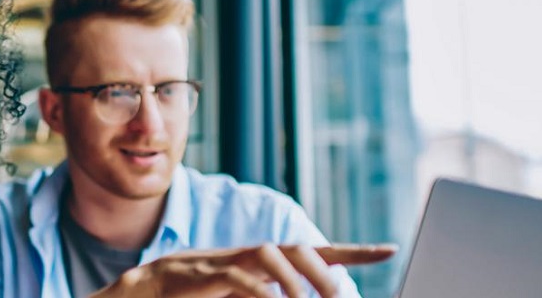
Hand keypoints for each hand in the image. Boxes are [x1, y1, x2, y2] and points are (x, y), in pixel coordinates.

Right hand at [93, 244, 395, 297]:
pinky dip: (262, 291)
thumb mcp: (248, 295)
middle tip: (341, 297)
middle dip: (326, 271)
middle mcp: (254, 254)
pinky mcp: (208, 271)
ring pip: (272, 255)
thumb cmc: (204, 295)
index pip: (320, 250)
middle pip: (299, 248)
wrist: (152, 288)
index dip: (355, 250)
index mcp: (269, 261)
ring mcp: (230, 259)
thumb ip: (278, 295)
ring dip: (295, 282)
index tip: (389, 249)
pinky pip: (241, 277)